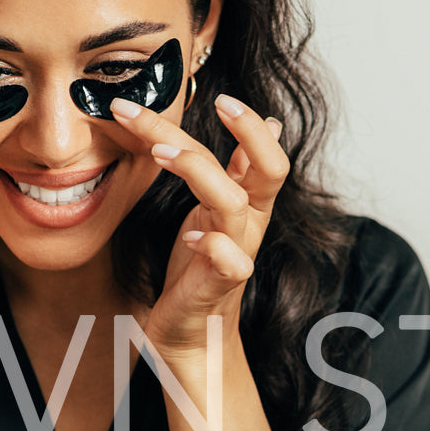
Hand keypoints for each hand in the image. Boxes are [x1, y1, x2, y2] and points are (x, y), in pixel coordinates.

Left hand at [110, 93, 288, 361]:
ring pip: (235, 204)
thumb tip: (270, 123)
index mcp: (247, 202)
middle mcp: (249, 224)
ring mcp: (236, 254)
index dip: (251, 124)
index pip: (266, 154)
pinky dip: (212, 245)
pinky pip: (231, 262)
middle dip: (245, 131)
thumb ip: (231, 168)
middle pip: (266, 169)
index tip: (220, 96)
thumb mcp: (213, 208)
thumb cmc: (197, 269)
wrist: (190, 333)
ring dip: (199, 172)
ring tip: (159, 154)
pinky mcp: (218, 286)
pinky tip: (188, 238)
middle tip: (215, 102)